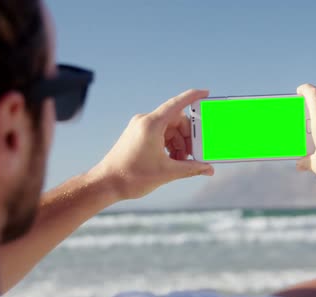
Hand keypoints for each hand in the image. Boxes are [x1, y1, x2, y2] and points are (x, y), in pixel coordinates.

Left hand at [93, 89, 214, 199]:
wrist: (106, 183)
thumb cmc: (132, 176)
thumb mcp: (167, 172)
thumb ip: (191, 168)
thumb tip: (209, 169)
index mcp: (152, 124)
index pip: (177, 104)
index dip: (193, 97)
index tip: (206, 93)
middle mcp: (145, 121)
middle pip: (176, 120)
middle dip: (188, 136)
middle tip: (194, 153)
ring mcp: (140, 127)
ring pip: (169, 128)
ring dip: (179, 142)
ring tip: (181, 161)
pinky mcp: (137, 134)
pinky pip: (160, 133)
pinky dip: (169, 144)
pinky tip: (172, 159)